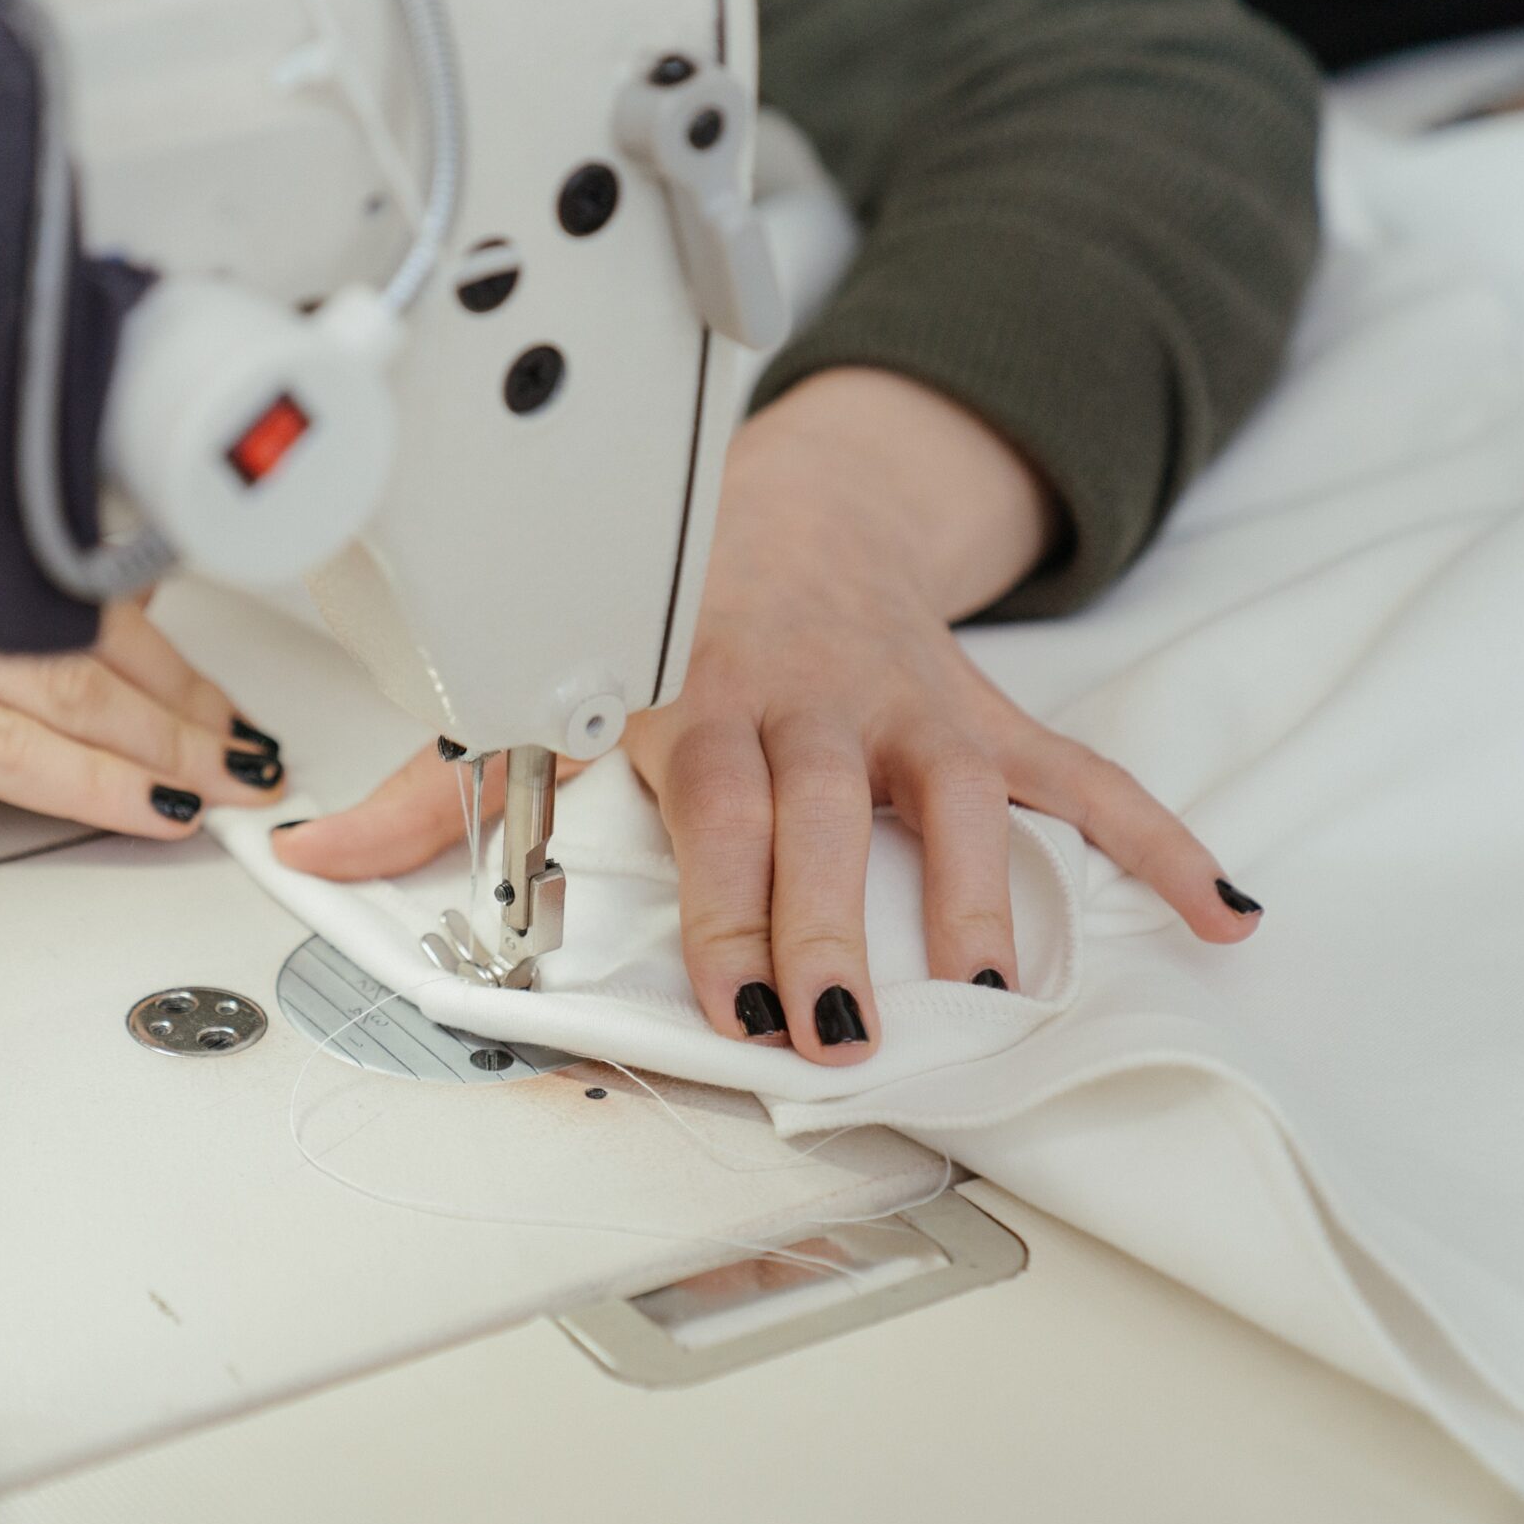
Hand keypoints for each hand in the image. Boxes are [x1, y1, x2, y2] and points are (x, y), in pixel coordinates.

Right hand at [0, 605, 284, 834]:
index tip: (219, 695)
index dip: (167, 648)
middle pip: (92, 636)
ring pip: (67, 687)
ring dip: (166, 743)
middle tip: (250, 753)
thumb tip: (35, 671)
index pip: (77, 587)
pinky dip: (89, 781)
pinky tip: (149, 807)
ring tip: (228, 786)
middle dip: (188, 703)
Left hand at [276, 367, 1261, 1062]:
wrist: (785, 502)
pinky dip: (1156, 841)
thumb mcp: (546, 690)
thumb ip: (437, 782)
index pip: (713, 809)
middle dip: (830, 920)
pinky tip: (1216, 914)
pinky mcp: (989, 714)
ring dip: (980, 893)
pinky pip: (1085, 776)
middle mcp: (810, 701)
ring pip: (960, 799)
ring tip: (994, 984)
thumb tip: (307, 855)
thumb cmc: (661, 619)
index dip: (723, 903)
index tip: (732, 995)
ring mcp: (912, 707)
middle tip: (838, 1021)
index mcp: (697, 700)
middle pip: (827, 819)